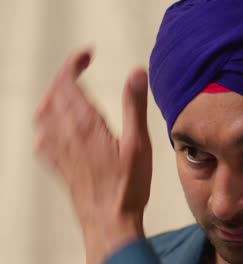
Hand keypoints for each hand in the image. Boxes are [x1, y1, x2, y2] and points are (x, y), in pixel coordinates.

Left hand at [35, 49, 152, 263]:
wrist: (109, 221)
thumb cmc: (126, 186)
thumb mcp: (139, 143)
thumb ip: (135, 105)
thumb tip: (136, 73)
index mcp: (85, 125)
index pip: (67, 82)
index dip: (74, 63)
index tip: (87, 55)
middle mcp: (66, 134)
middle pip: (54, 94)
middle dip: (65, 75)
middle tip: (80, 67)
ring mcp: (58, 150)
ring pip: (43, 113)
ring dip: (53, 95)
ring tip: (67, 89)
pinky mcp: (59, 165)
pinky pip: (42, 137)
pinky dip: (46, 121)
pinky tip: (56, 125)